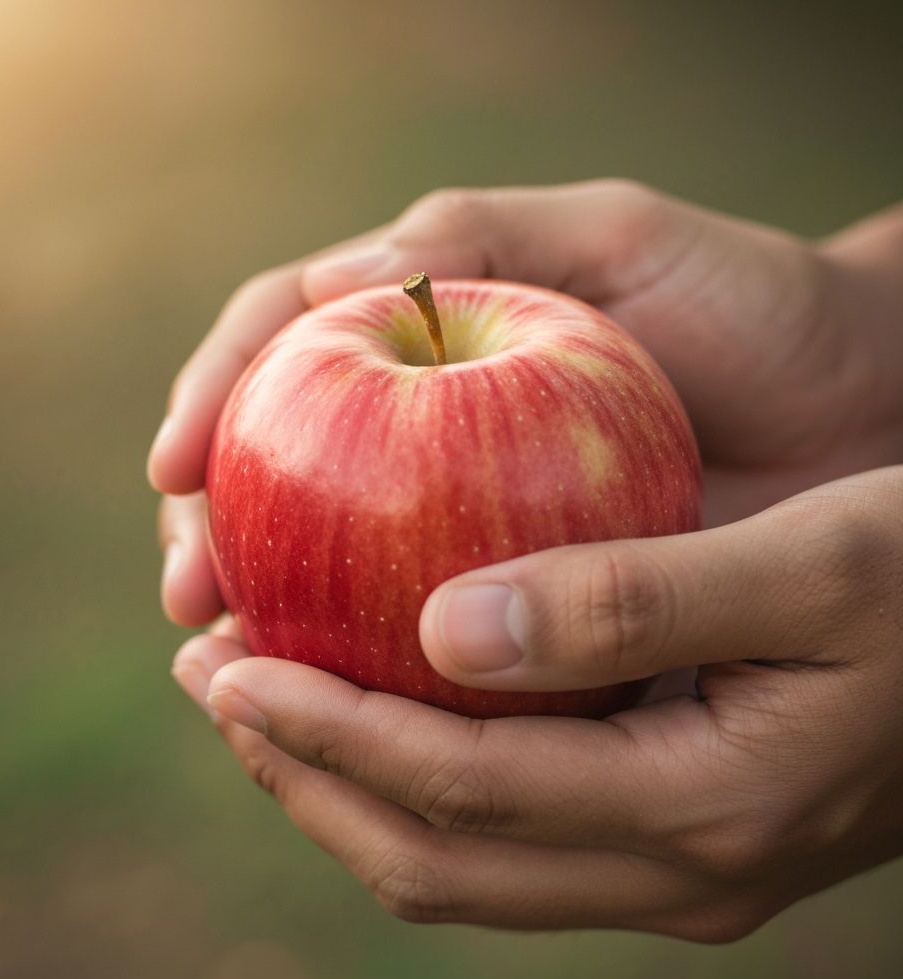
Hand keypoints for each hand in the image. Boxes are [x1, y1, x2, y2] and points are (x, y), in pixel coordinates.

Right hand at [151, 181, 902, 625]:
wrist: (857, 404)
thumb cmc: (744, 301)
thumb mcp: (612, 237)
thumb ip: (477, 234)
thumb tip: (330, 290)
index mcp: (420, 337)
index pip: (280, 357)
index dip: (213, 405)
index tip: (175, 474)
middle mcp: (419, 439)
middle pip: (277, 478)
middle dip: (214, 536)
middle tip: (192, 602)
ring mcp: (459, 525)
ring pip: (330, 578)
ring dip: (269, 625)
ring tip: (233, 672)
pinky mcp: (518, 606)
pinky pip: (419, 647)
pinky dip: (369, 681)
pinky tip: (341, 714)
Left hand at [173, 468, 902, 939]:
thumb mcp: (812, 564)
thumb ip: (632, 602)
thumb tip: (443, 627)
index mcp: (703, 808)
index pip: (462, 791)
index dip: (333, 732)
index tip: (232, 666)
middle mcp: (675, 866)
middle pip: (434, 857)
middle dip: (307, 774)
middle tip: (213, 683)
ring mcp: (672, 863)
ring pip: (461, 858)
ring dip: (347, 783)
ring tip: (260, 701)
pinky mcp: (671, 829)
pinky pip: (504, 828)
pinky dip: (415, 775)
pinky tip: (377, 702)